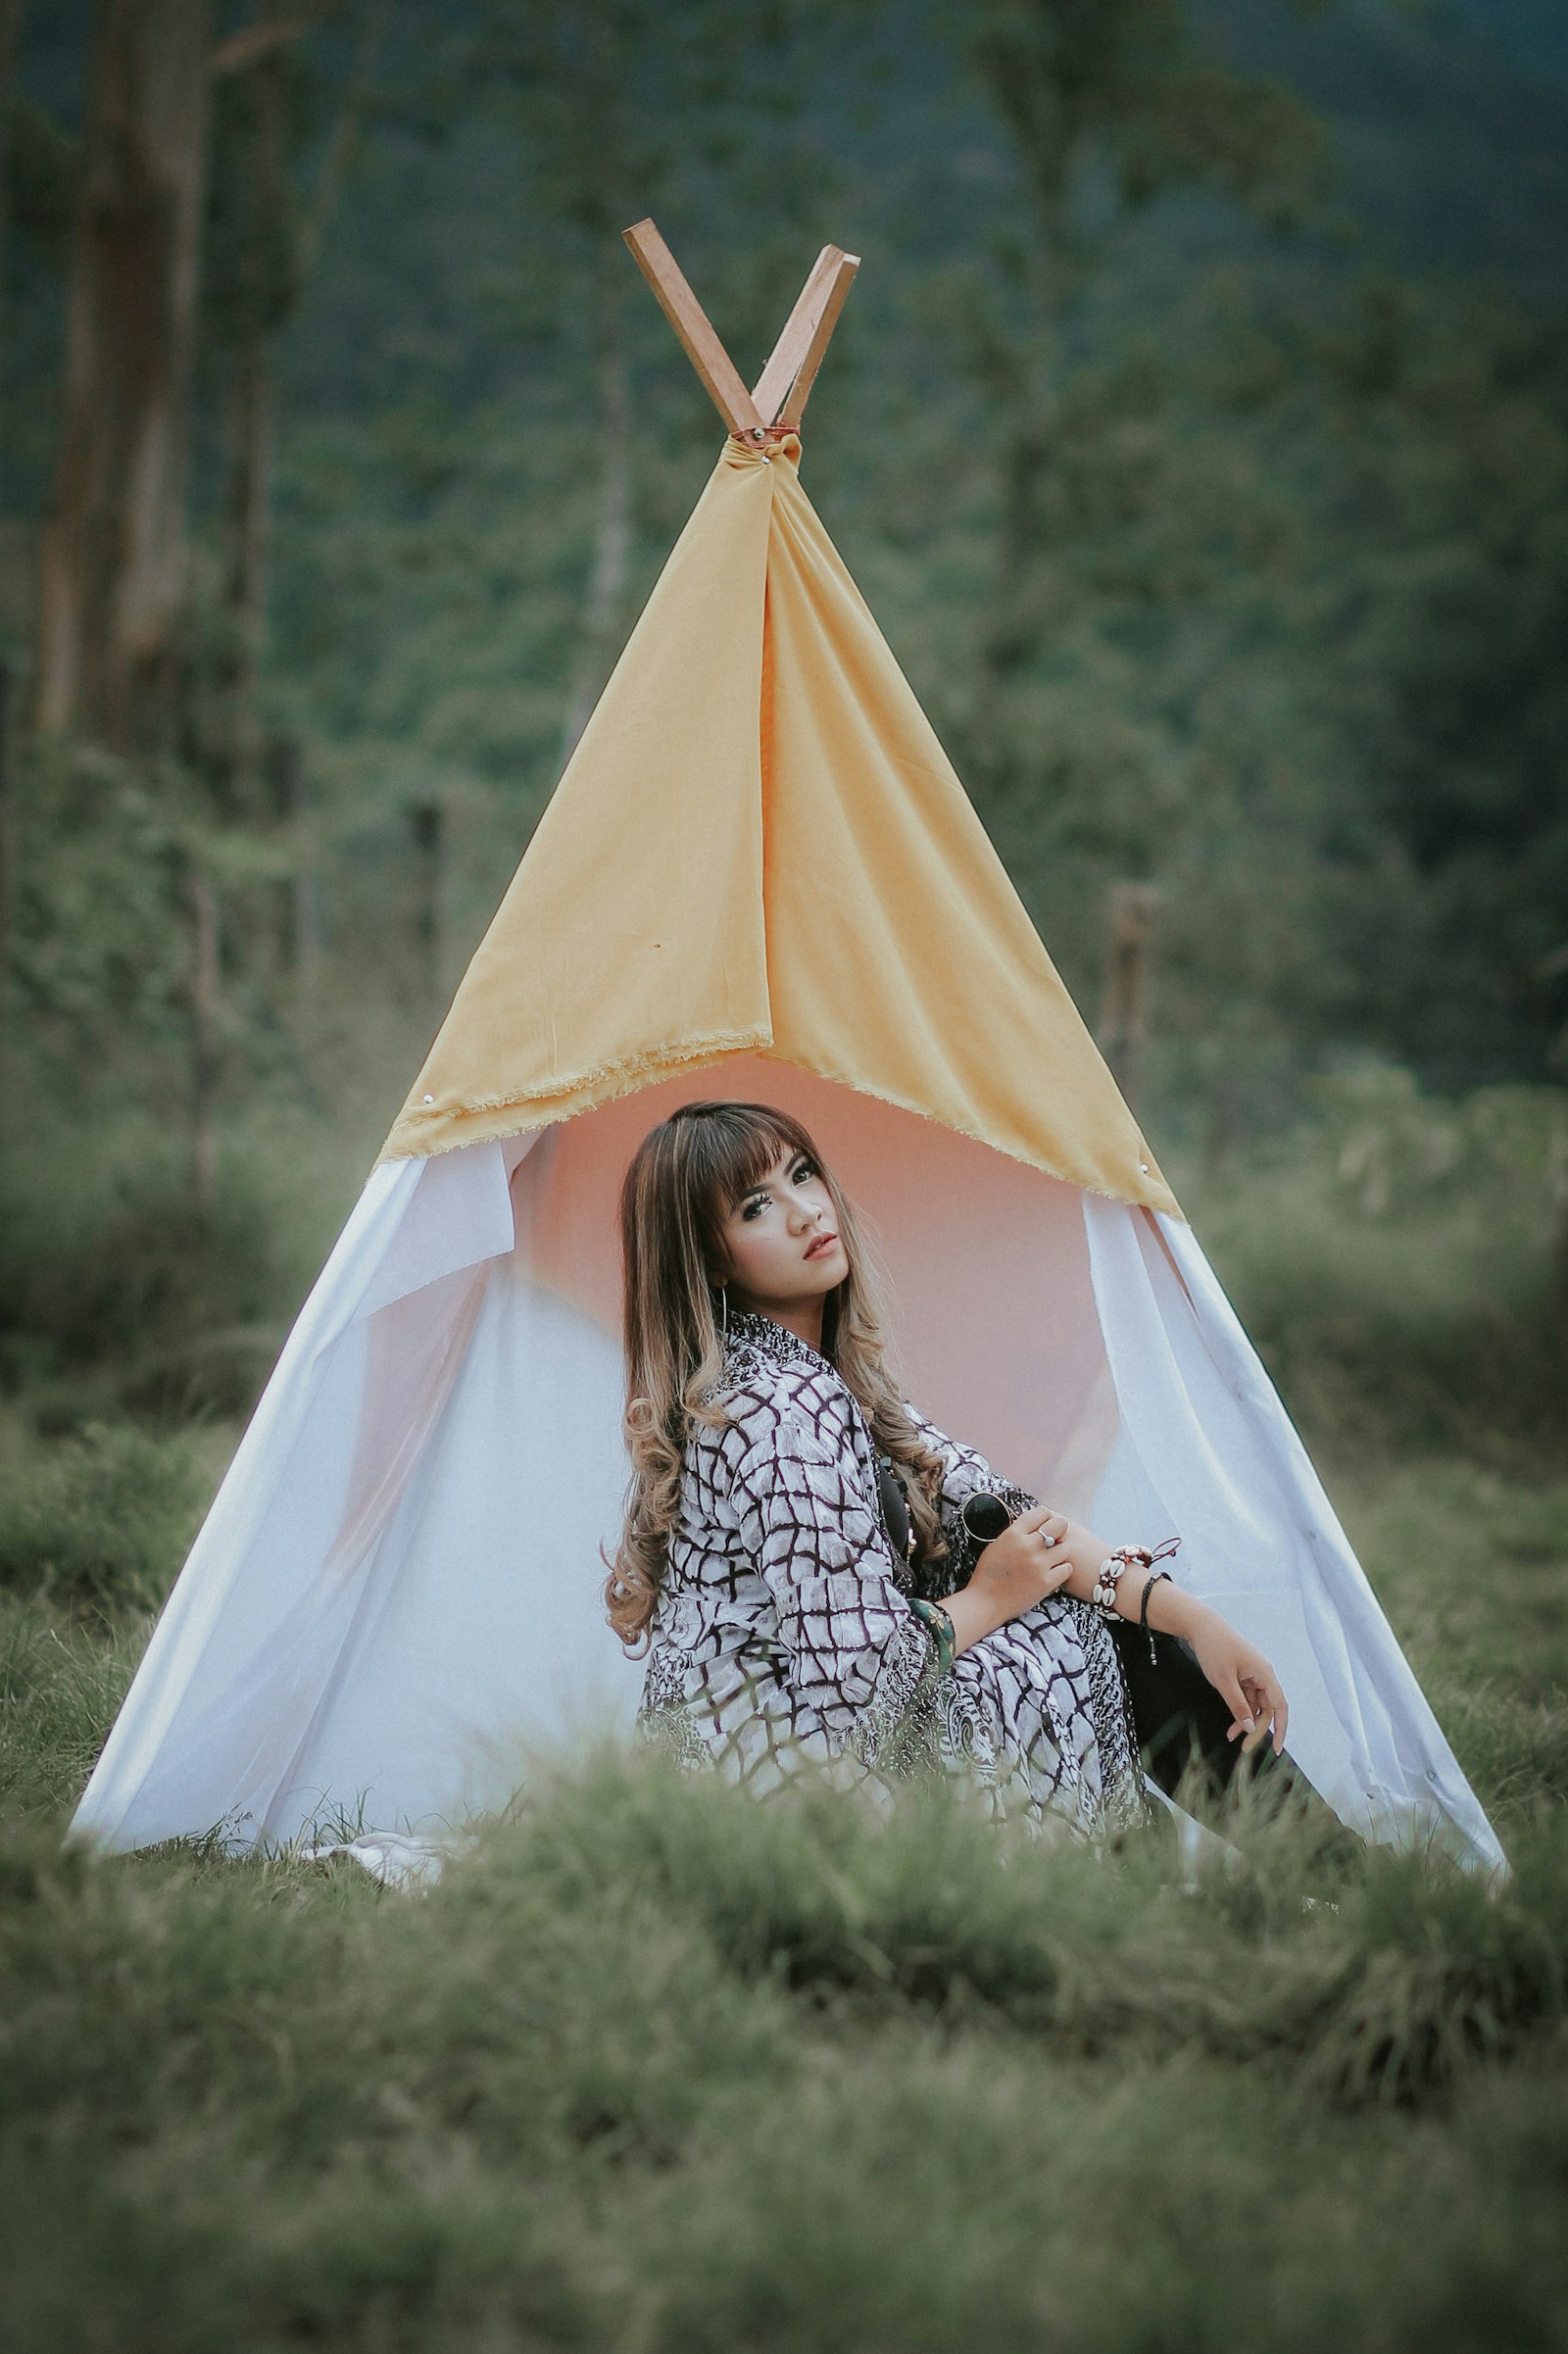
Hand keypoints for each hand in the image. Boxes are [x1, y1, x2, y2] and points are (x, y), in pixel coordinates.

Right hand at [946, 1506, 1074, 1654]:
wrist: (985, 1602)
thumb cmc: (989, 1574)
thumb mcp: (997, 1544)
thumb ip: (1017, 1533)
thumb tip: (1035, 1526)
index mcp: (1013, 1534)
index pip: (1042, 1512)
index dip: (1047, 1518)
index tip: (1046, 1525)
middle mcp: (1027, 1546)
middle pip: (1059, 1525)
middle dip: (1060, 1530)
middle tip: (1055, 1540)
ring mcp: (1038, 1564)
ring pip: (1065, 1548)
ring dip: (1060, 1553)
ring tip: (1051, 1560)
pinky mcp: (1046, 1582)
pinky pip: (1067, 1568)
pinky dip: (1062, 1571)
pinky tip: (1053, 1573)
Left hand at [1185, 1614, 1288, 1756]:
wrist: (1199, 1625)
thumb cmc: (1213, 1648)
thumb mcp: (1224, 1681)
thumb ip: (1238, 1706)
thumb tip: (1251, 1728)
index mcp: (1265, 1674)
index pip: (1280, 1706)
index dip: (1281, 1729)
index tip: (1277, 1749)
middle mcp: (1262, 1675)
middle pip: (1267, 1709)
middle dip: (1257, 1729)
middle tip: (1244, 1748)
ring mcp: (1252, 1675)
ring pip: (1255, 1705)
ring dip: (1246, 1721)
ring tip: (1231, 1736)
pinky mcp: (1242, 1675)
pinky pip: (1246, 1698)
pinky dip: (1240, 1711)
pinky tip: (1231, 1725)